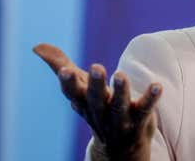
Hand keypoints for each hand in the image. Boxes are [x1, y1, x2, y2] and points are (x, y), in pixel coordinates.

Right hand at [33, 43, 162, 160]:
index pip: (73, 93)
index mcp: (83, 103)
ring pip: (119, 105)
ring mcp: (120, 119)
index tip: (65, 69)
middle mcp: (100, 112)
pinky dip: (151, 98)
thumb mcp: (79, 88)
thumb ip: (60, 65)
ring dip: (120, 91)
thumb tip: (36, 46)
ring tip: (120, 74)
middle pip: (96, 99)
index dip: (68, 83)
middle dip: (95, 84)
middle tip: (95, 67)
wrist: (118, 149)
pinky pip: (146, 109)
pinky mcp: (140, 121)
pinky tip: (157, 85)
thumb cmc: (96, 109)